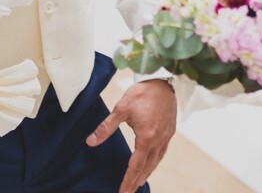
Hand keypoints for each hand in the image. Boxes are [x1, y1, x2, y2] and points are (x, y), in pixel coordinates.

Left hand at [87, 78, 175, 192]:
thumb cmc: (142, 93)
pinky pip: (162, 152)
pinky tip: (151, 163)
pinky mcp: (170, 130)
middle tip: (129, 192)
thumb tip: (90, 142)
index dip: (128, 181)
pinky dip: (155, 161)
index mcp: (147, 137)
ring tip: (139, 182)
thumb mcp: (120, 109)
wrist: (162, 80)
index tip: (122, 192)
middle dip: (137, 181)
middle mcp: (159, 139)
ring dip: (147, 173)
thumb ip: (105, 128)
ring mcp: (167, 136)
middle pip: (147, 167)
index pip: (136, 166)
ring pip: (156, 161)